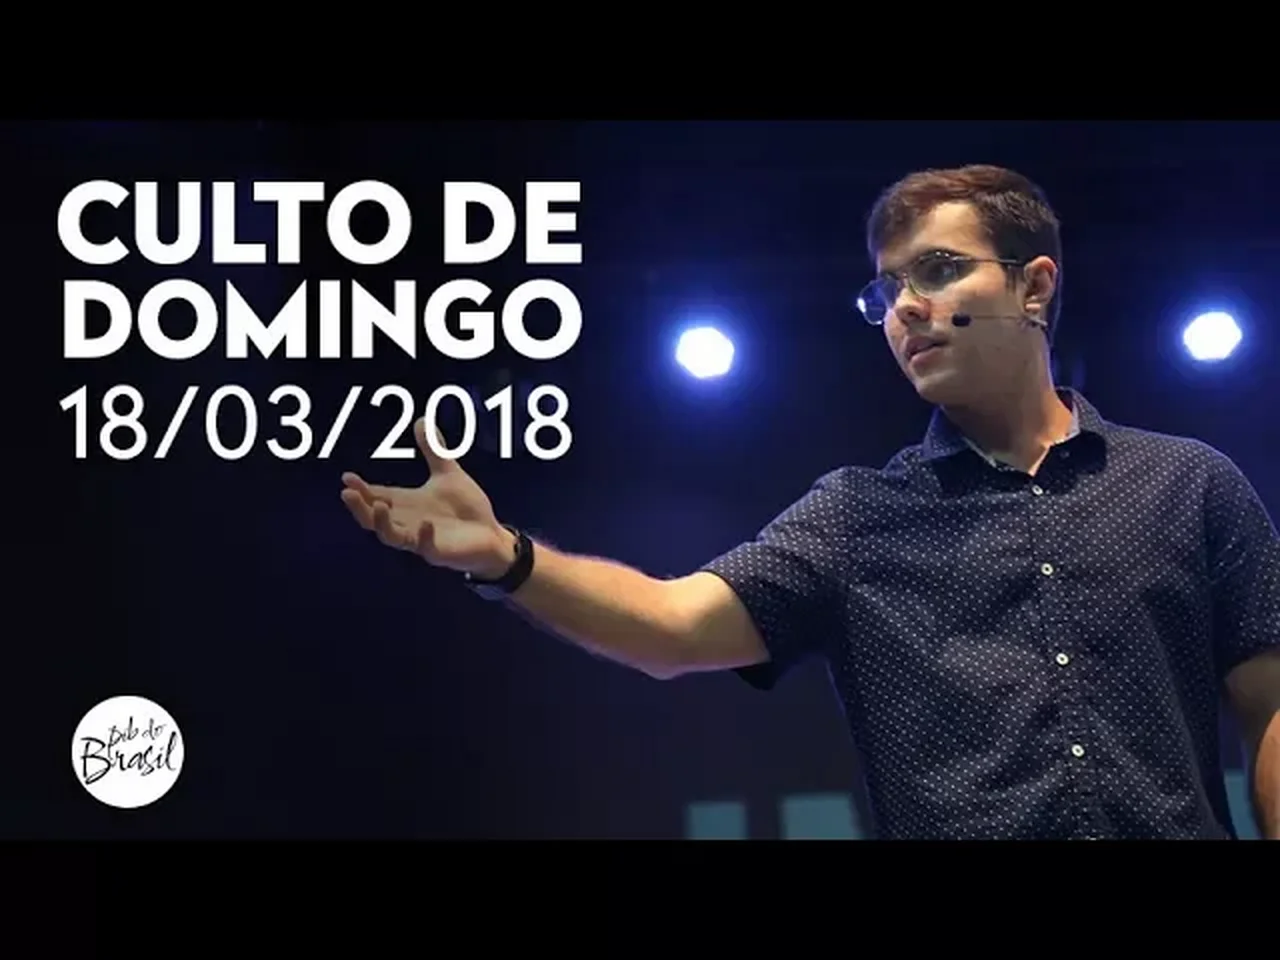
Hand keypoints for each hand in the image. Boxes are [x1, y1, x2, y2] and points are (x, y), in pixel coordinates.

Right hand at [340, 417, 515, 577]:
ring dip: (382, 523)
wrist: (493, 535)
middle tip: (347, 493)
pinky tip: (425, 523)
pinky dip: (423, 537)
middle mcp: (408, 522)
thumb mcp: (448, 474)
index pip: (378, 495)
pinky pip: (426, 548)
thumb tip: (421, 419)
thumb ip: (433, 451)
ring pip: (391, 536)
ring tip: (380, 505)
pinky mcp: (439, 552)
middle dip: (360, 506)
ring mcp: (421, 539)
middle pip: (373, 518)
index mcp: (407, 504)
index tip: (347, 476)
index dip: (361, 488)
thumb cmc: (467, 509)